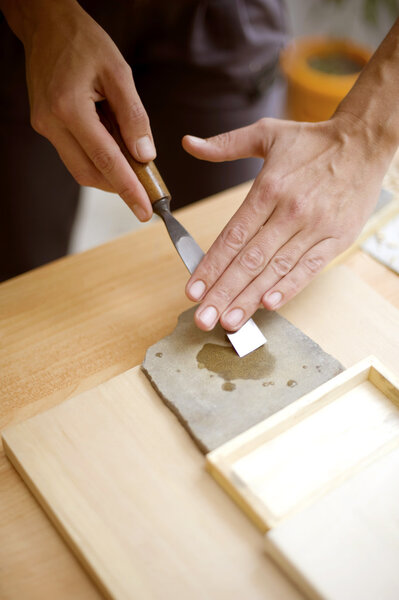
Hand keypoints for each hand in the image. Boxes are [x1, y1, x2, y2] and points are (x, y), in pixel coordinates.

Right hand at [21, 0, 154, 220]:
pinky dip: (98, 159)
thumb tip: (146, 156)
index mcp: (69, 108)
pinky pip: (74, 154)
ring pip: (81, 168)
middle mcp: (51, 123)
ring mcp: (45, 126)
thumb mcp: (119, 73)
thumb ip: (134, 117)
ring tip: (135, 167)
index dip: (128, 189)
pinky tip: (116, 149)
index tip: (145, 211)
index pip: (106, 161)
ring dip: (110, 174)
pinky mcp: (45, 126)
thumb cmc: (84, 42)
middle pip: (90, 173)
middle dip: (120, 188)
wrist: (47, 25)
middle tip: (147, 194)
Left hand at [182, 114, 388, 330]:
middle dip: (223, 292)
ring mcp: (314, 227)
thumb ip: (225, 145)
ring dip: (250, 299)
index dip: (210, 266)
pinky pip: (309, 267)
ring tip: (230, 322)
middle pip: (249, 260)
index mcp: (268, 189)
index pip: (232, 237)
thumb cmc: (313, 141)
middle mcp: (289, 211)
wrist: (364, 141)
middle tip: (203, 318)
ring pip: (276, 269)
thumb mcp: (266, 134)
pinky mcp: (337, 238)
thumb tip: (188, 143)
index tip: (193, 290)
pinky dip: (289, 287)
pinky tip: (269, 305)